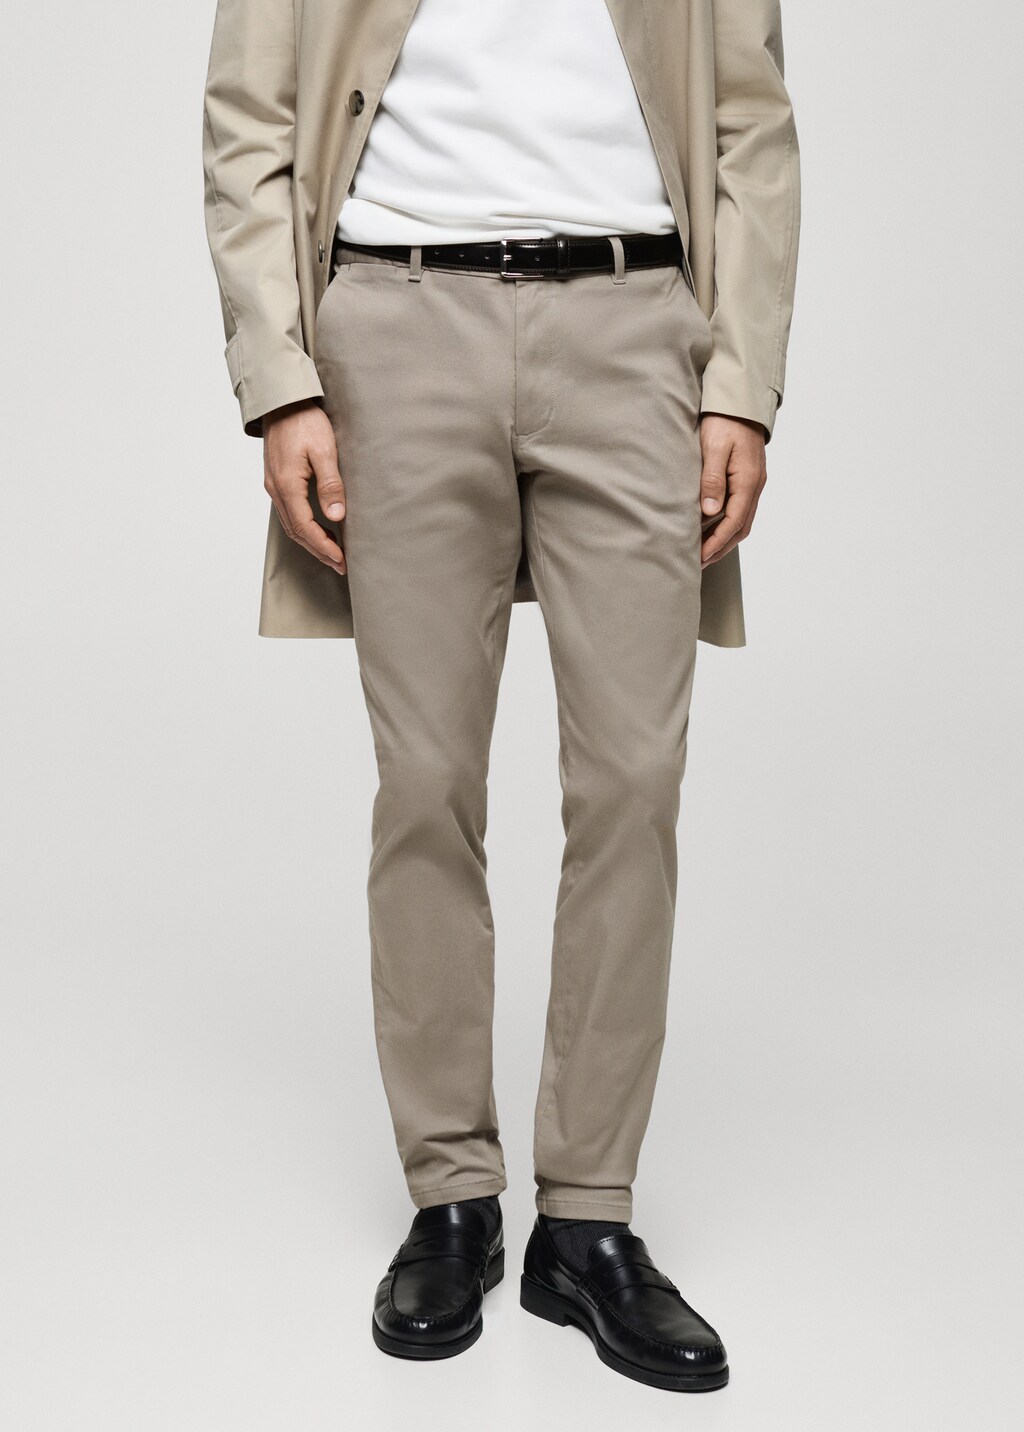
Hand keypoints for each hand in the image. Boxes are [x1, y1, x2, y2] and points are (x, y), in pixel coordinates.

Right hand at [262, 400, 346, 574]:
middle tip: (340, 565)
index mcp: (286, 485)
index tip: (341, 559)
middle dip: (319, 551)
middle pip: (296, 532)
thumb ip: (330, 484)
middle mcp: (275, 489)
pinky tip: (318, 529)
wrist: (282, 400)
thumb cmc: (305, 421)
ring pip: (291, 524)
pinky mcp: (277, 480)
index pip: (306, 527)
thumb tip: (336, 516)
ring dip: (311, 542)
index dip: (324, 547)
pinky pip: (289, 513)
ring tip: (332, 554)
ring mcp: (273, 485)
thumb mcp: (324, 450)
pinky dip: (304, 527)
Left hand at [698, 414, 767, 569]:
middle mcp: (755, 485)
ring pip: (742, 521)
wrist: (740, 402)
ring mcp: (754, 483)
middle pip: (741, 527)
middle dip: (721, 547)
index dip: (716, 543)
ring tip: (704, 552)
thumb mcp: (714, 448)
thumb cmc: (724, 421)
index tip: (699, 556)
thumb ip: (712, 479)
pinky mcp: (748, 479)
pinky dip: (728, 525)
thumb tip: (710, 512)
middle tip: (699, 562)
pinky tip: (713, 529)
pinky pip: (741, 509)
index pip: (734, 522)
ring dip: (725, 539)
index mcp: (748, 480)